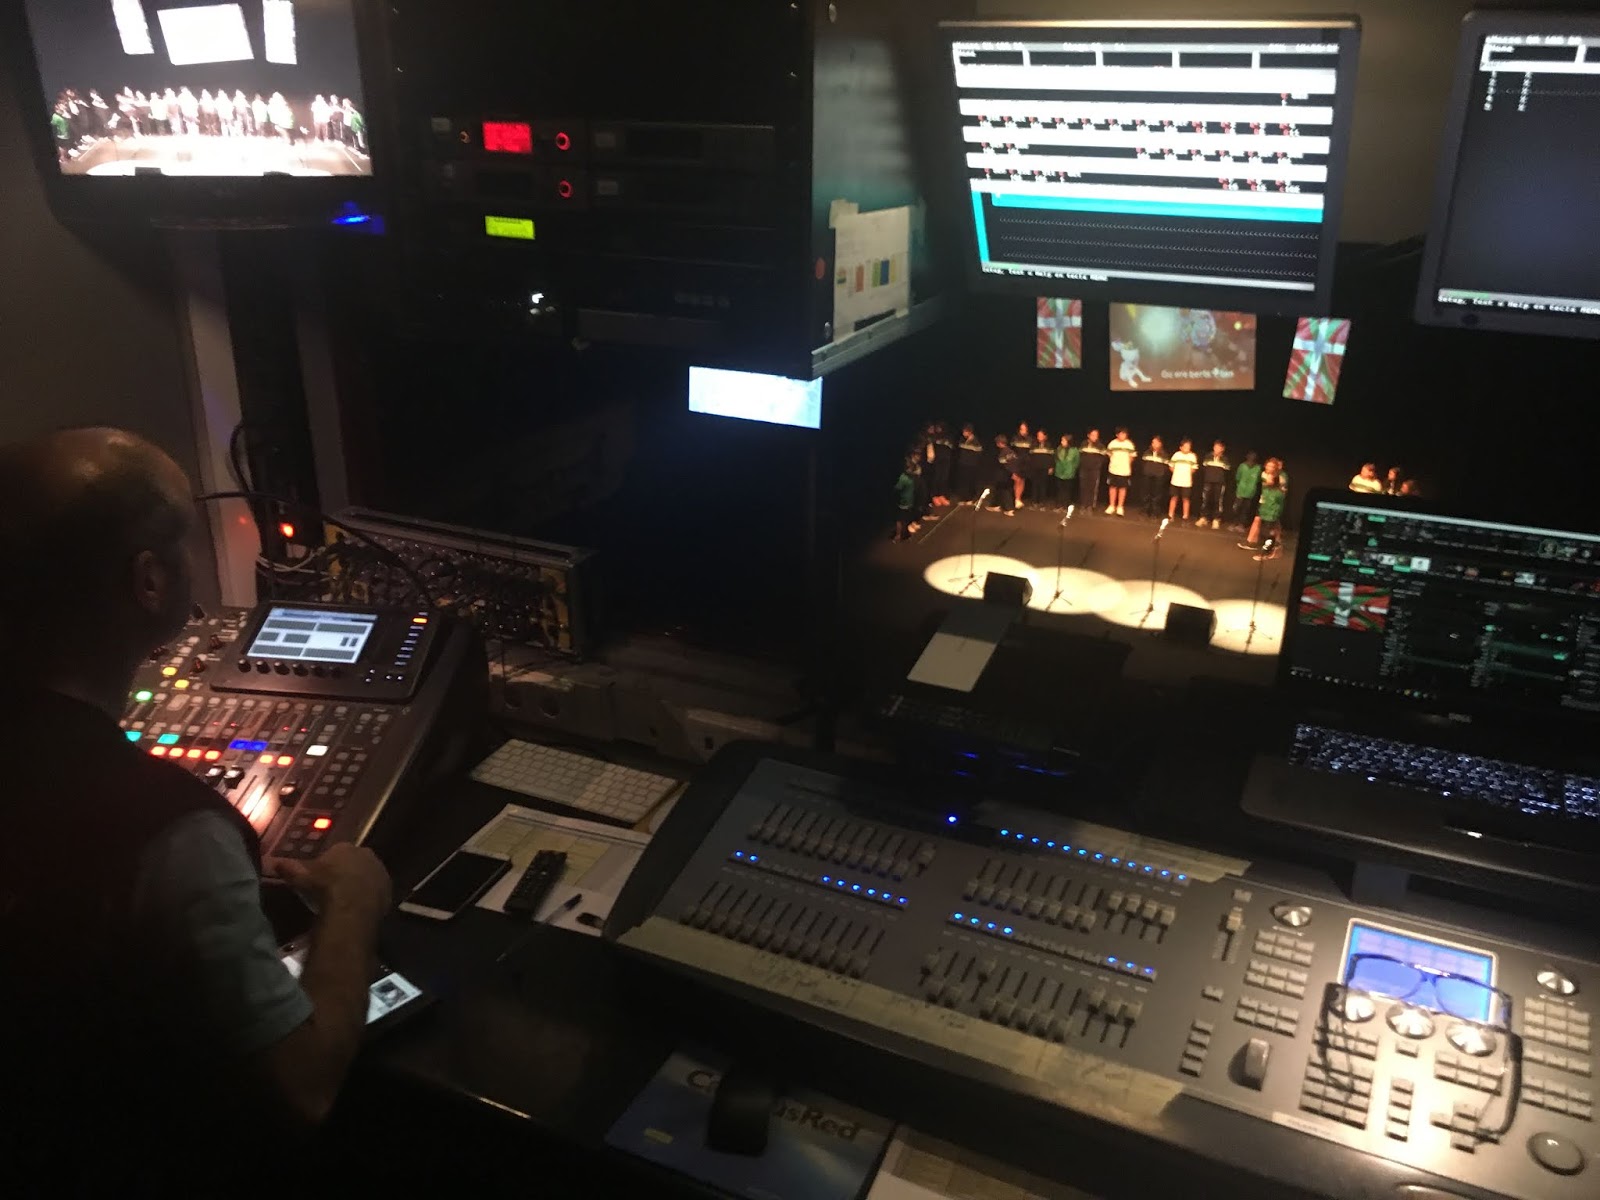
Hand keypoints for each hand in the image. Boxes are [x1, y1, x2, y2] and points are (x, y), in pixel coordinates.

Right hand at [268, 843, 391, 919]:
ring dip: (360, 883)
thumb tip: (274, 863)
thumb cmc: (324, 887)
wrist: (350, 906)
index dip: (329, 865)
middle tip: (335, 888)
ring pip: (368, 874)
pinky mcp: (388, 886)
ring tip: (348, 899)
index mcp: (345, 848)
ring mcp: (379, 870)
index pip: (337, 852)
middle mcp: (366, 854)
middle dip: (347, 871)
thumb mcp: (302, 877)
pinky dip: (370, 895)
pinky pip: (377, 889)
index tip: (323, 877)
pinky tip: (360, 906)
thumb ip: (289, 868)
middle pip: (354, 861)